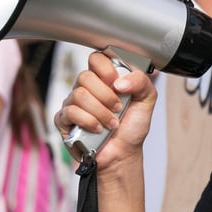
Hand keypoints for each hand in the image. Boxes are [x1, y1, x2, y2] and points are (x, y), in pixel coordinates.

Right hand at [54, 51, 156, 169]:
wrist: (124, 153)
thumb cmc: (132, 127)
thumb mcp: (147, 100)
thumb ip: (141, 81)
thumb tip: (120, 81)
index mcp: (104, 78)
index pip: (96, 58)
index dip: (106, 69)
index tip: (118, 84)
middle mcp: (87, 88)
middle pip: (85, 76)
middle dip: (106, 96)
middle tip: (118, 108)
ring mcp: (73, 103)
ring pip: (78, 95)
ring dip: (100, 112)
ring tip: (111, 123)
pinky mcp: (64, 119)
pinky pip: (70, 112)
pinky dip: (88, 122)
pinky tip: (97, 129)